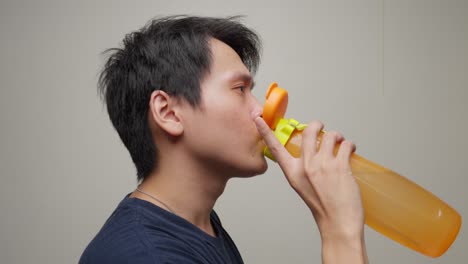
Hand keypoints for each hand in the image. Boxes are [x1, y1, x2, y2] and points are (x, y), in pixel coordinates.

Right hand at [253, 114, 363, 242]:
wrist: (337, 223)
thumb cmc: (323, 208)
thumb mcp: (302, 187)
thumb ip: (302, 169)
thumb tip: (313, 151)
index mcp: (292, 172)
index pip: (275, 148)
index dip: (265, 132)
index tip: (258, 119)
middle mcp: (306, 166)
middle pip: (309, 131)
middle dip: (317, 124)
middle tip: (322, 127)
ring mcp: (323, 165)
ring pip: (331, 135)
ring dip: (337, 136)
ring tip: (341, 142)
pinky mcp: (340, 166)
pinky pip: (346, 145)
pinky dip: (350, 145)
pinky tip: (350, 150)